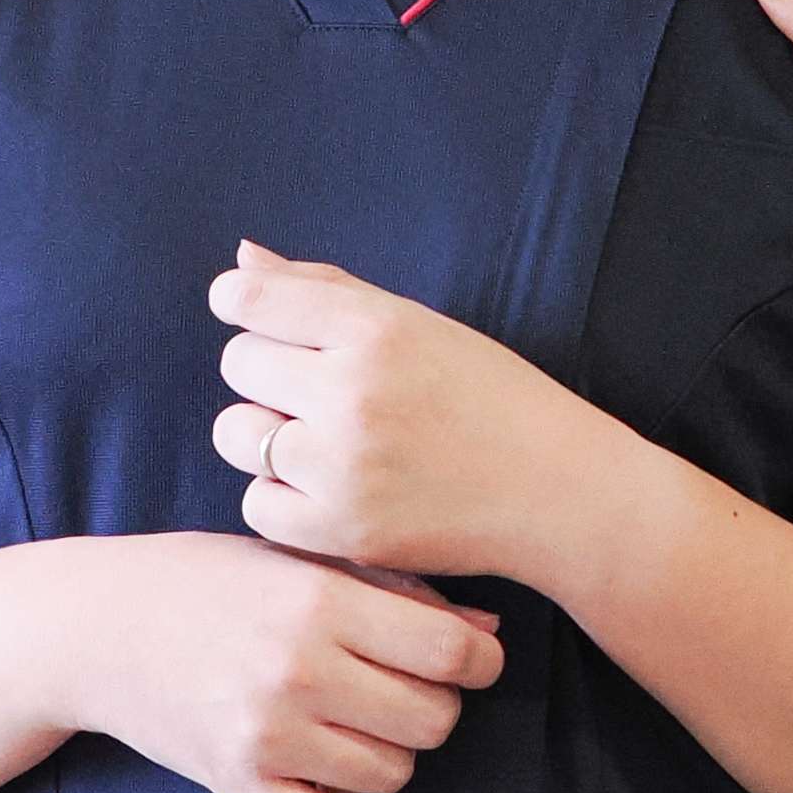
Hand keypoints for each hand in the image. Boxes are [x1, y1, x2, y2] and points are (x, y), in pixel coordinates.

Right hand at [82, 528, 505, 792]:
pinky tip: (328, 770)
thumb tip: (489, 629)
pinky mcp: (239, 785)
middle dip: (433, 704)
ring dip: (388, 751)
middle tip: (402, 685)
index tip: (467, 657)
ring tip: (354, 719)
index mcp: (320, 601)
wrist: (97, 627)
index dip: (480, 658)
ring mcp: (267, 736)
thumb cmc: (209, 582)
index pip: (453, 651)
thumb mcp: (299, 562)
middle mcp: (298, 671)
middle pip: (434, 719)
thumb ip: (395, 590)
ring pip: (393, 773)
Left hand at [209, 247, 619, 584]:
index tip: (262, 320)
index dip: (242, 305)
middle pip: (239, 363)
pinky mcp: (342, 529)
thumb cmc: (489, 397)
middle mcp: (353, 390)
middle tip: (320, 391)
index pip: (249, 298)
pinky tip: (330, 489)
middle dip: (268, 372)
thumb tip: (240, 263)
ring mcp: (343, 464)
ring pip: (236, 433)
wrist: (555, 490)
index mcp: (376, 328)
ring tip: (322, 443)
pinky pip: (257, 504)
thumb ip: (323, 290)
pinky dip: (283, 499)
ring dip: (267, 435)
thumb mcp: (418, 324)